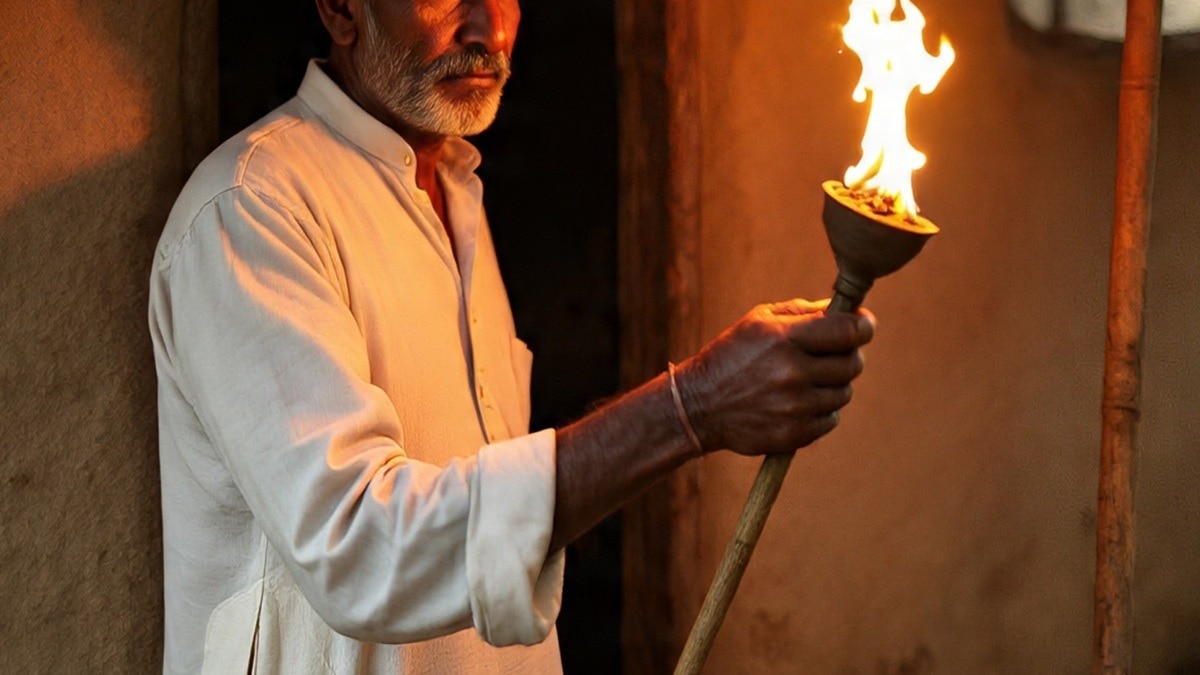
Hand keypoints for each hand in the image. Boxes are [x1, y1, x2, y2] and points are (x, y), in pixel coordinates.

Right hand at [675, 298, 874, 455]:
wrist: (699, 405)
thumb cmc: (732, 355)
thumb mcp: (759, 321)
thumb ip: (804, 312)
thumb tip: (847, 309)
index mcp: (784, 338)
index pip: (847, 330)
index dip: (864, 326)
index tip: (863, 325)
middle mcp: (792, 372)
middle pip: (852, 363)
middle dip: (848, 355)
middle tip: (831, 354)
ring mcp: (795, 406)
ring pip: (844, 392)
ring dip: (833, 385)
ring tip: (805, 380)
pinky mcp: (795, 433)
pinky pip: (831, 418)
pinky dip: (821, 410)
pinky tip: (797, 402)